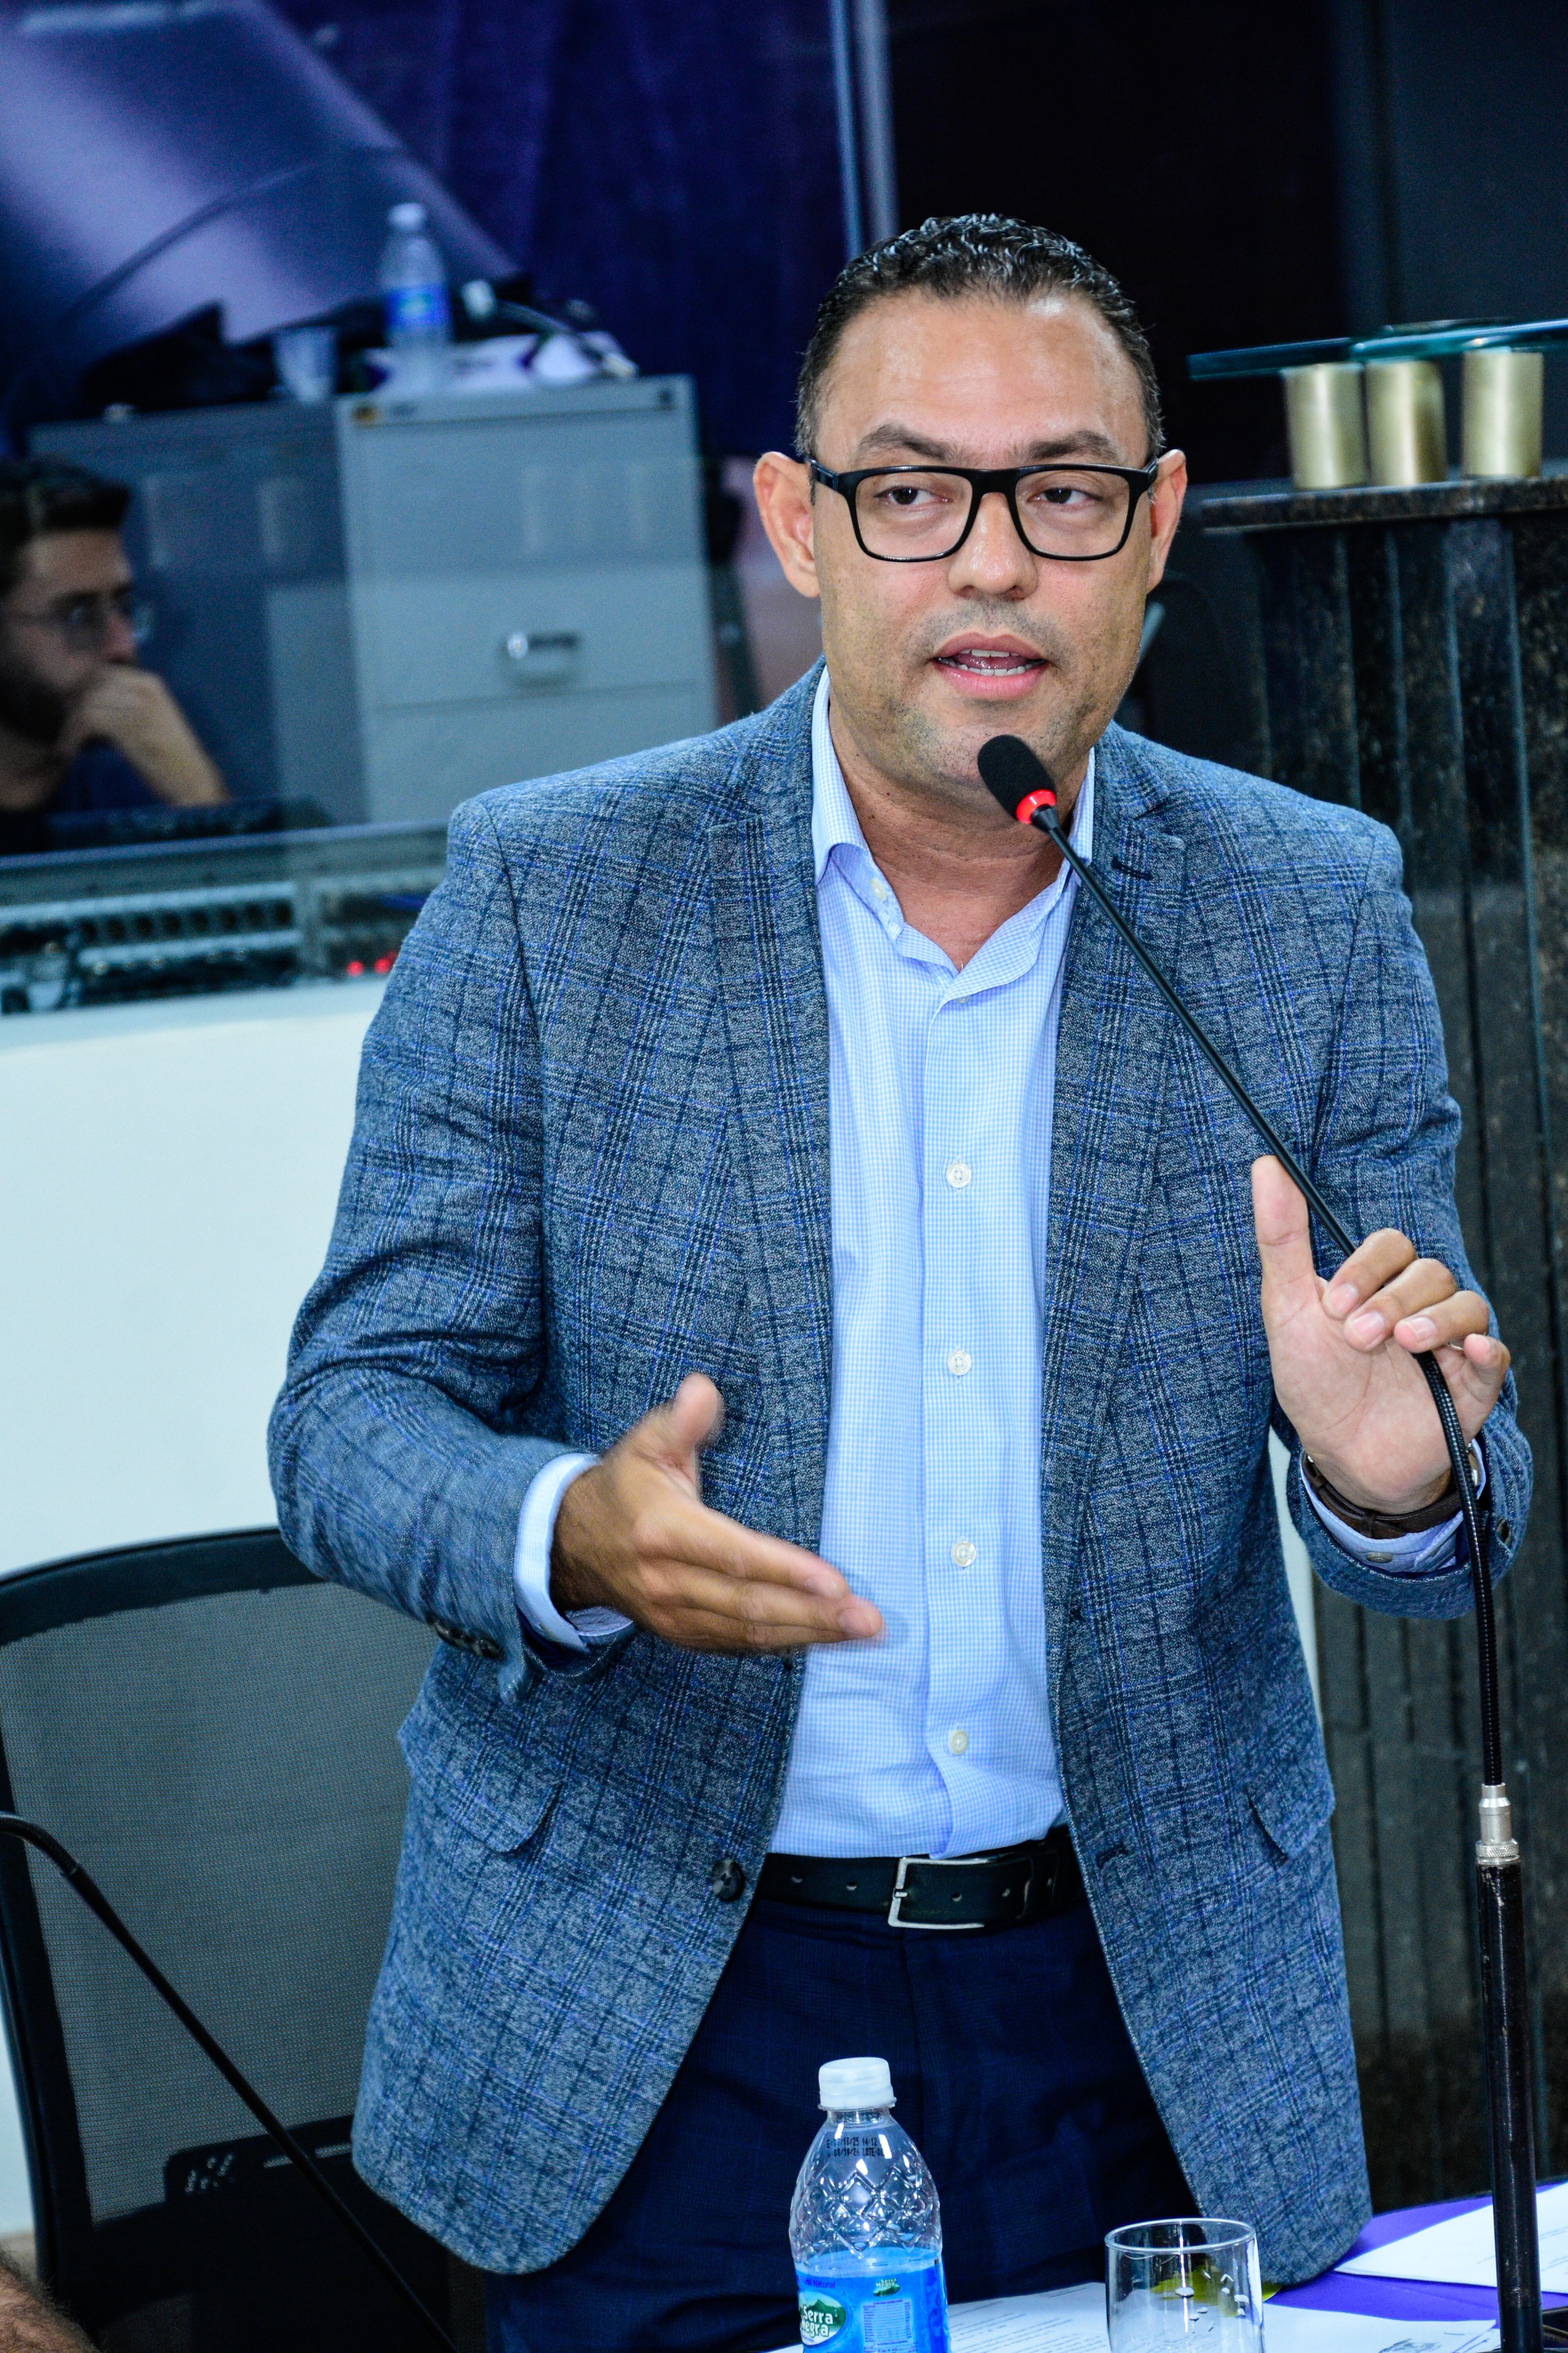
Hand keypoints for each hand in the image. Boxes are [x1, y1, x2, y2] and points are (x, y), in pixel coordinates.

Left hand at [59, 667, 225, 805]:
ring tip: (68, 743)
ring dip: (70, 724)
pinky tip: (71, 751)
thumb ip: (130, 702)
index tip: (75, 709)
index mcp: (151, 683)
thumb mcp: (155, 718)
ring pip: (87, 702)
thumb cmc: (173, 756)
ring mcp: (138, 708)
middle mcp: (144, 690)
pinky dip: (73, 736)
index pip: (104, 672)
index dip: (84, 688)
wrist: (193, 782)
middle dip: (75, 703)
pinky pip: (88, 722)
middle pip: (93, 684)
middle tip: (69, 726)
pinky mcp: (130, 729)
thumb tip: (92, 698)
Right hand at [550, 1373, 883, 1653]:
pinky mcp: (682, 1635)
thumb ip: (679, 1420)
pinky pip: (738, 1645)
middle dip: (814, 1614)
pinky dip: (783, 1644)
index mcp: (663, 1531)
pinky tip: (823, 1638)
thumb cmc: (624, 1485)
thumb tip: (705, 1391)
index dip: (785, 1571)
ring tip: (860, 1631)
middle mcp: (667, 1582)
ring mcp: (673, 1616)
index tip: (836, 1581)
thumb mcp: (644, 1442)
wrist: (572, 1545)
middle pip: (750, 1605)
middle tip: (867, 1618)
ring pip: (748, 1633)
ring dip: (809, 1635)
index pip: (733, 1556)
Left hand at [1252, 1155, 1510, 1513]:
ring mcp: (1447, 1345)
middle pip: (1430, 1272)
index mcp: (1376, 1286)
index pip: (1392, 1245)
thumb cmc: (1314, 1381)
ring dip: (1436, 1319)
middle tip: (1359, 1338)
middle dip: (1393, 1300)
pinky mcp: (1472, 1385)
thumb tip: (1265, 1165)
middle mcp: (1416, 1307)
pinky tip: (1465, 1353)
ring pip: (1467, 1305)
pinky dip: (1485, 1349)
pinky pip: (1495, 1354)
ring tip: (1403, 1345)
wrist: (1342, 1457)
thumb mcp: (1287, 1309)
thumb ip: (1282, 1238)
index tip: (1335, 1307)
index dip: (1368, 1268)